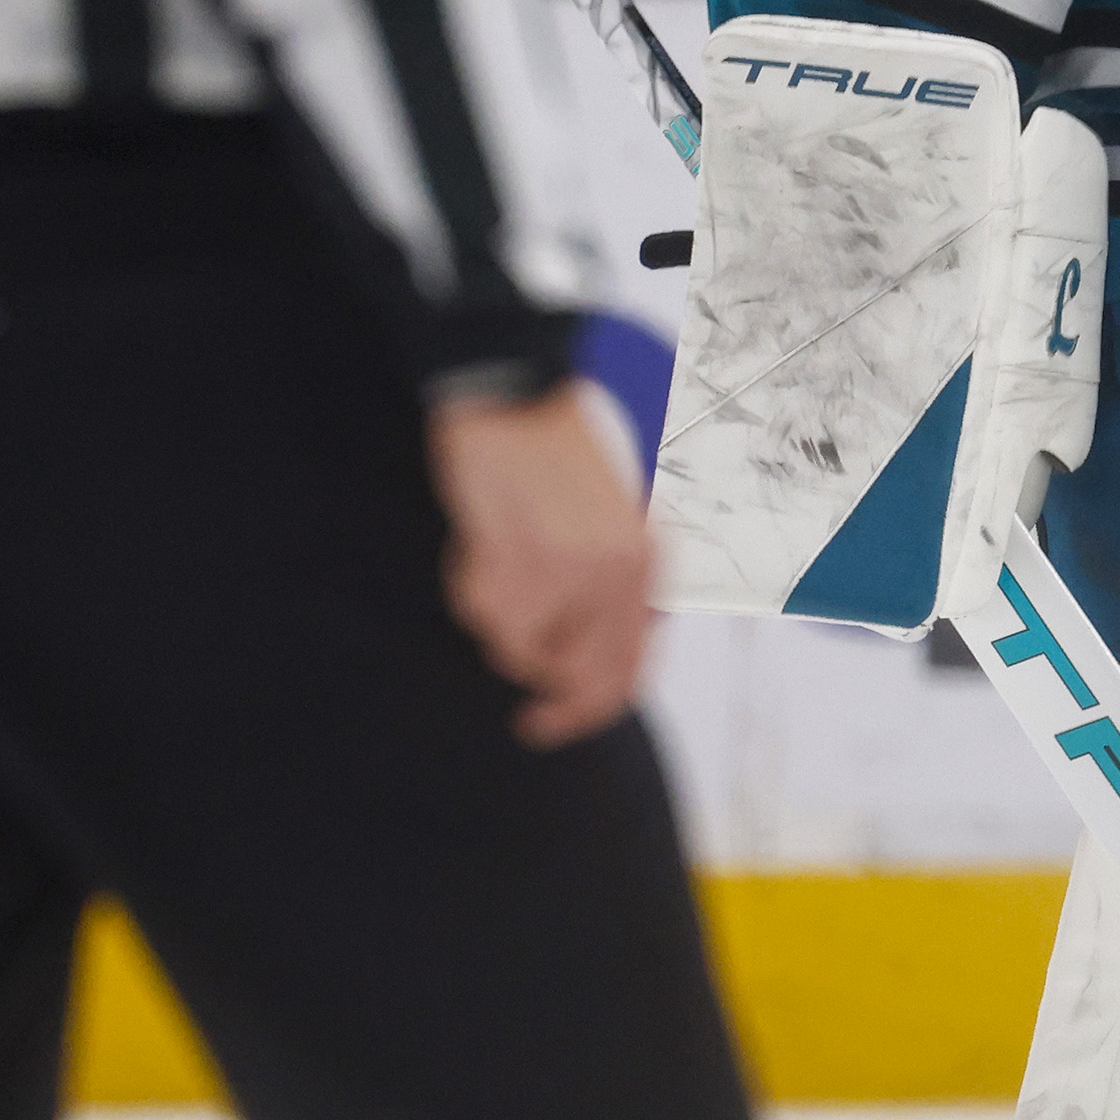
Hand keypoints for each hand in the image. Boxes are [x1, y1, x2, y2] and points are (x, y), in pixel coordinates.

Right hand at [429, 384, 659, 744]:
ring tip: (500, 564)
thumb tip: (608, 658)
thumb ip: (618, 590)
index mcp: (645, 561)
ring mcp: (564, 568)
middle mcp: (614, 571)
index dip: (594, 710)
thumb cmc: (554, 455)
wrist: (512, 398)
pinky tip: (481, 545)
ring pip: (519, 647)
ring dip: (500, 620)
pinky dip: (473, 592)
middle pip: (579, 678)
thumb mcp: (613, 521)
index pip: (630, 666)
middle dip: (551, 702)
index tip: (562, 722)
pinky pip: (484, 613)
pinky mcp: (514, 557)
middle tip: (530, 719)